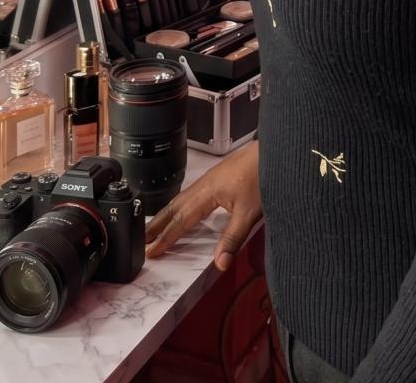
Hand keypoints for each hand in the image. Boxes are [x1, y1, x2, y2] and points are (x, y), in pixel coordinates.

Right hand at [145, 141, 260, 270]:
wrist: (274, 152)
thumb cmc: (262, 177)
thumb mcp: (249, 213)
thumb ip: (233, 239)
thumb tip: (220, 264)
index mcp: (207, 193)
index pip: (181, 219)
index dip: (166, 237)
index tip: (152, 250)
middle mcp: (204, 184)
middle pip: (175, 206)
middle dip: (158, 224)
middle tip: (142, 238)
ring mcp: (210, 178)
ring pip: (182, 198)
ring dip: (167, 214)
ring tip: (154, 226)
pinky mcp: (217, 176)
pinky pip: (190, 193)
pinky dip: (179, 205)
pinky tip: (182, 209)